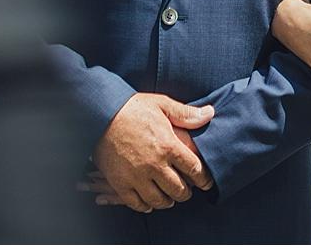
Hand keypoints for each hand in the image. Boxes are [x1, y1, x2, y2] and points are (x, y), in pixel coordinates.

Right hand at [88, 93, 213, 212]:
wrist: (100, 113)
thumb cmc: (132, 108)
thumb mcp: (162, 104)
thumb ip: (186, 114)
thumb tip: (210, 114)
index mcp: (168, 145)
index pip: (194, 170)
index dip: (204, 179)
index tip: (206, 182)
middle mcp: (154, 164)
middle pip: (179, 190)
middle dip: (186, 193)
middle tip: (186, 191)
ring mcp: (137, 176)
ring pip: (159, 200)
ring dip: (167, 201)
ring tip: (169, 197)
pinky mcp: (120, 183)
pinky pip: (137, 204)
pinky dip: (146, 206)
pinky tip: (149, 201)